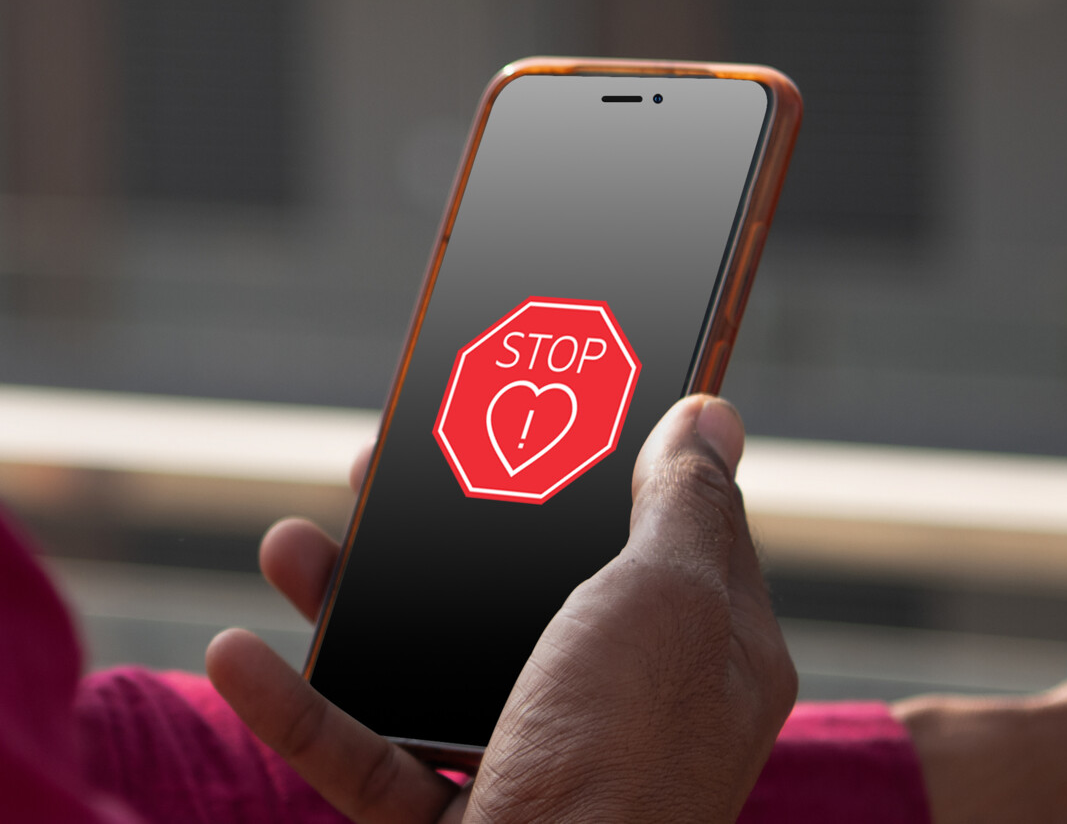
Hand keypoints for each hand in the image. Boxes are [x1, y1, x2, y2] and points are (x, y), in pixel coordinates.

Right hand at [206, 395, 795, 823]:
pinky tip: (237, 658)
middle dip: (454, 523)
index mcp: (707, 650)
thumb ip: (685, 505)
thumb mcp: (666, 599)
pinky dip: (304, 711)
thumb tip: (710, 415)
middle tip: (387, 465)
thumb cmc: (622, 758)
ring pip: (444, 661)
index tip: (553, 404)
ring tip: (297, 541)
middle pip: (537, 584)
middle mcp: (633, 705)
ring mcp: (548, 765)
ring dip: (358, 601)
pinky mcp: (466, 822)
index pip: (671, 530)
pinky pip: (372, 757)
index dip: (617, 459)